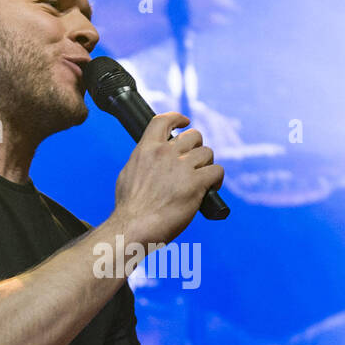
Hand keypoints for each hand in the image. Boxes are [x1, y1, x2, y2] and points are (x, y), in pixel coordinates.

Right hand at [113, 112, 222, 244]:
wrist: (134, 226)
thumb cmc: (130, 209)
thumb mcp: (128, 175)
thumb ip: (143, 162)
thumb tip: (151, 162)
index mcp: (146, 149)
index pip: (164, 121)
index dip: (178, 118)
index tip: (185, 122)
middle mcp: (164, 153)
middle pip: (193, 136)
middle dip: (197, 148)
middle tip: (195, 165)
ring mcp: (181, 167)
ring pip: (207, 153)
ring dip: (208, 165)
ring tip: (203, 179)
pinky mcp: (196, 183)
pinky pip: (217, 171)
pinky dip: (217, 179)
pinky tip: (211, 188)